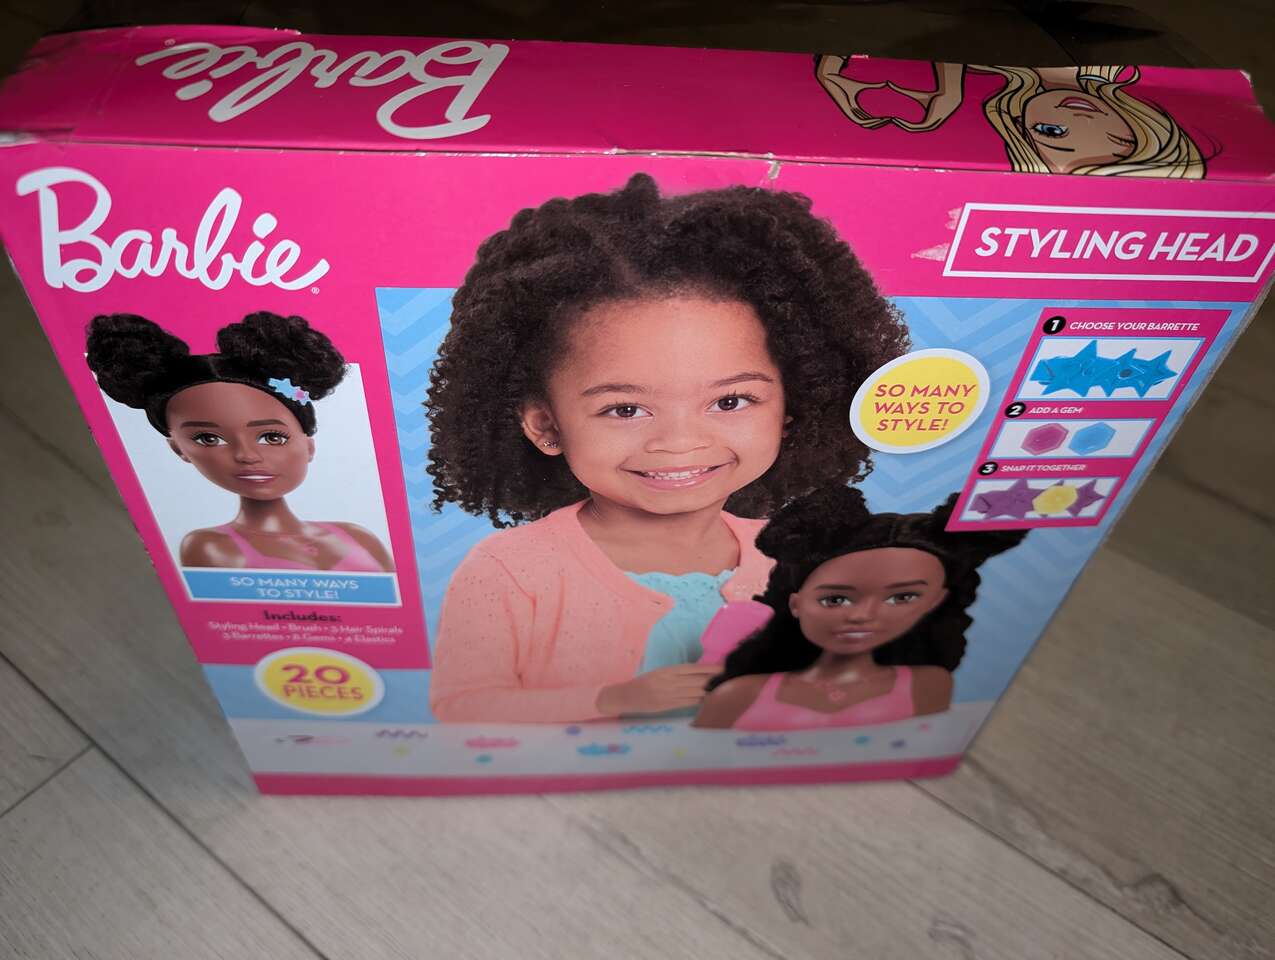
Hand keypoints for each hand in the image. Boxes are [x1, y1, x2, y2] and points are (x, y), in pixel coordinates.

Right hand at [596, 664, 721, 715]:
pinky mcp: (670, 706)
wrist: (627, 696)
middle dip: (713, 680)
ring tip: (721, 688)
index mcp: (668, 671)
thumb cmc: (644, 682)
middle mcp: (671, 682)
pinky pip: (689, 703)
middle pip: (698, 681)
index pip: (693, 669)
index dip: (709, 668)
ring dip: (709, 691)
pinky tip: (707, 699)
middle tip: (728, 678)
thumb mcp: (659, 673)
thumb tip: (697, 673)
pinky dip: (700, 700)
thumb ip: (676, 673)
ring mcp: (671, 695)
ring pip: (696, 692)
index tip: (722, 667)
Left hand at [816, 72, 891, 128]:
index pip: (868, 118)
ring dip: (875, 123)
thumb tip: (885, 83)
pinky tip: (876, 119)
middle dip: (879, 123)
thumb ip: (874, 86)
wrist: (832, 80)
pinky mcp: (847, 111)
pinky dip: (868, 120)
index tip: (888, 118)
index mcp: (855, 109)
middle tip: (889, 121)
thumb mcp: (862, 85)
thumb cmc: (845, 83)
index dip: (879, 119)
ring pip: (864, 124)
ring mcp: (849, 113)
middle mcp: (853, 113)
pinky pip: (859, 120)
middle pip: (868, 123)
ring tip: (885, 120)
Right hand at [886, 80, 962, 131]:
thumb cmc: (935, 93)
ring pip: (911, 128)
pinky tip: (899, 120)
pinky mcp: (929, 125)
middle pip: (910, 128)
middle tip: (891, 120)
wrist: (947, 93)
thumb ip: (904, 92)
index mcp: (926, 123)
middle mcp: (928, 127)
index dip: (902, 122)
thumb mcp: (916, 95)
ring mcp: (929, 127)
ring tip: (893, 120)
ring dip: (901, 124)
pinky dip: (905, 124)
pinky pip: (915, 127)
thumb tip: (893, 83)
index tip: (893, 118)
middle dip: (899, 124)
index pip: (912, 125)